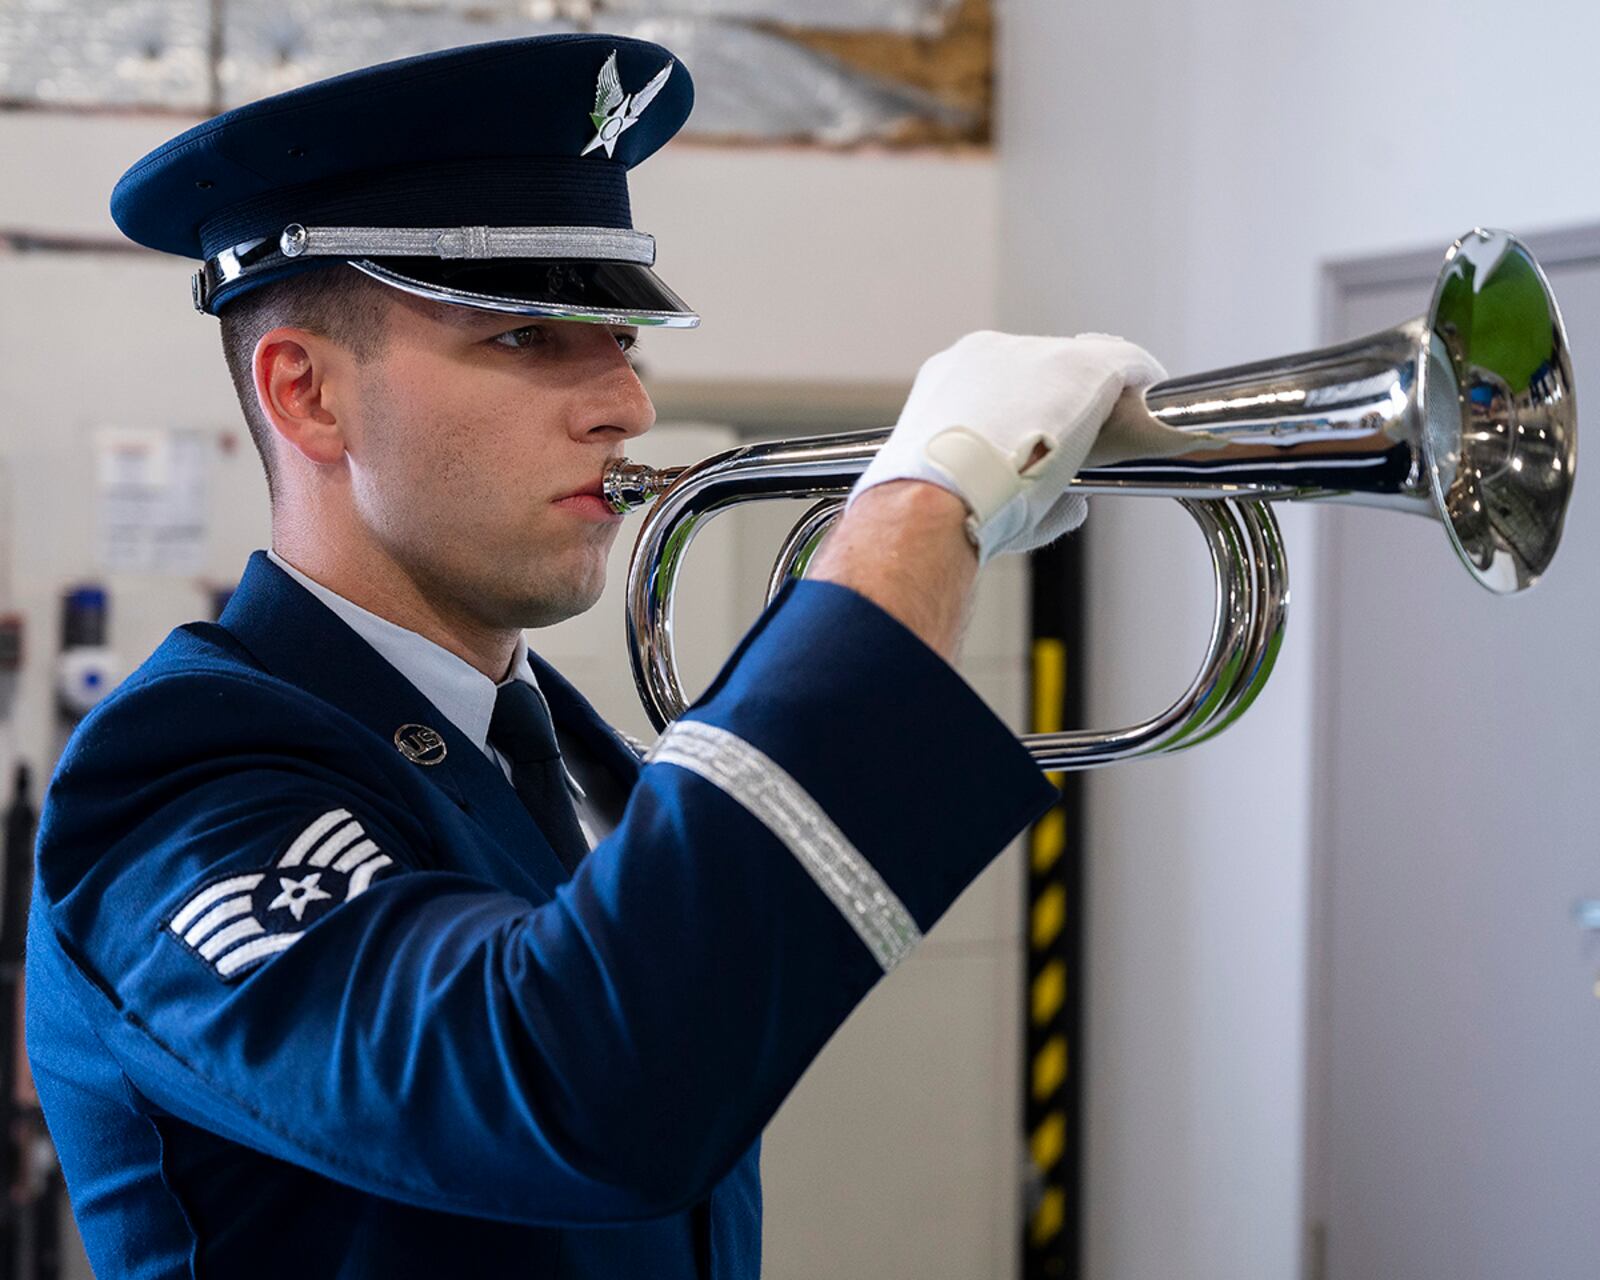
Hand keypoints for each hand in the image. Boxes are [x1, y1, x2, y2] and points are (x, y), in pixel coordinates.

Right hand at [851, 330, 1166, 562]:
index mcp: (950, 378)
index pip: (1006, 381)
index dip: (1032, 407)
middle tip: (1079, 443)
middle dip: (1062, 403)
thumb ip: (1012, 483)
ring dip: (1096, 397)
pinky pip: (1123, 361)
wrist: (933, 501)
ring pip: (1081, 366)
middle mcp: (989, 353)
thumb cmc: (939, 509)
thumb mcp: (966, 492)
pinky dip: (1140, 379)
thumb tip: (1072, 502)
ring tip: (1116, 429)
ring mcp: (1035, 355)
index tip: (1046, 431)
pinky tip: (1152, 396)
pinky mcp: (1082, 366)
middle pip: (1045, 369)